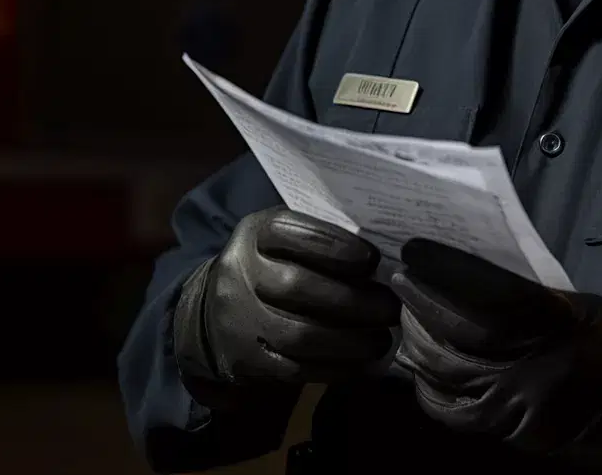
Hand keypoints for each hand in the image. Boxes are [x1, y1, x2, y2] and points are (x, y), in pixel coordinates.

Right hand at [173, 207, 399, 390]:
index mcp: (255, 234)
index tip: (372, 260)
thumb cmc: (269, 267)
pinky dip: (335, 368)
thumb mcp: (284, 239)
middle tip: (389, 307)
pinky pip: (295, 370)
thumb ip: (322, 238)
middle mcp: (240, 273)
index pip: (288, 232)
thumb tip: (385, 253)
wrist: (211, 315)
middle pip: (296, 286)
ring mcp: (239, 320)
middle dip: (352, 300)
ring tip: (381, 339)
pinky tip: (361, 363)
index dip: (333, 246)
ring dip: (349, 341)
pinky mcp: (246, 361)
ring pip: (298, 334)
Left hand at [391, 239, 601, 468]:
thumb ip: (525, 297)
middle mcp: (530, 369)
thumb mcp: (579, 305)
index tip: (415, 252)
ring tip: (407, 318)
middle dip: (419, 305)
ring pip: (445, 374)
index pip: (486, 297)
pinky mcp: (508, 434)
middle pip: (455, 336)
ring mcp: (516, 407)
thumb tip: (467, 278)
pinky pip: (452, 412)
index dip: (444, 273)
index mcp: (554, 326)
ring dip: (417, 342)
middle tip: (402, 282)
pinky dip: (429, 387)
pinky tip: (423, 367)